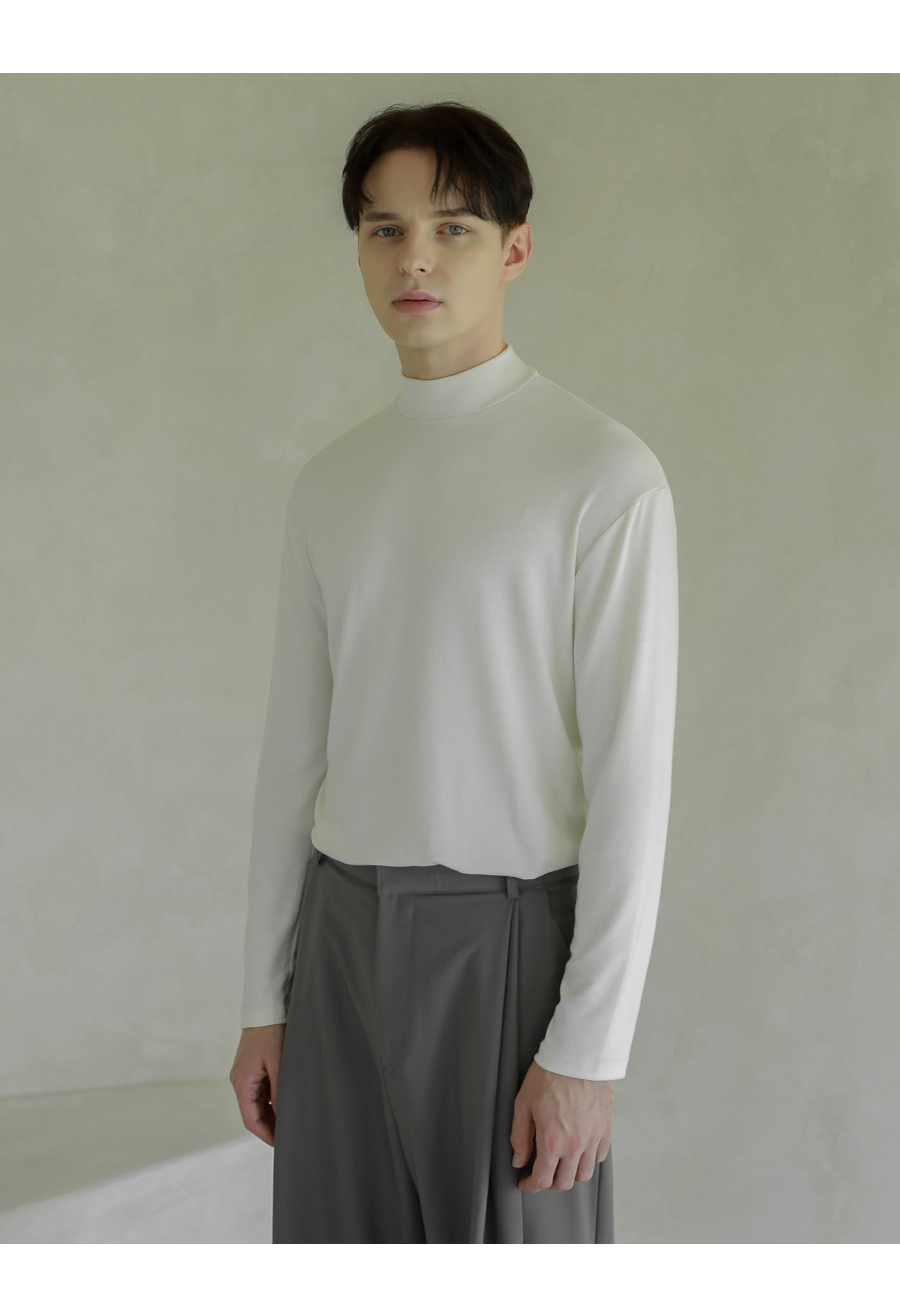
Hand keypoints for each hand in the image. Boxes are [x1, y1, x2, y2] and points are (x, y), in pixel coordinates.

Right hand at [229, 1024, 285, 1147]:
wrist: (267, 1008)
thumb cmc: (271, 1033)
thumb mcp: (279, 1064)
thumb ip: (280, 1092)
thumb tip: (284, 1116)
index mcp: (242, 1082)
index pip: (250, 1119)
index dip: (265, 1134)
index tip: (280, 1144)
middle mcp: (241, 1081)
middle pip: (253, 1113)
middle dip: (270, 1126)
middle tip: (290, 1135)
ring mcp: (246, 1074)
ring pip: (258, 1103)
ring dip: (272, 1114)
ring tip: (291, 1122)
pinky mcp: (254, 1068)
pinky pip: (262, 1091)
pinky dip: (272, 1101)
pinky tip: (286, 1104)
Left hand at [510, 1060, 612, 1191]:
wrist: (577, 1056)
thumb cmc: (548, 1075)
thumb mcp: (523, 1104)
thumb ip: (520, 1136)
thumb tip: (519, 1160)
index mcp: (552, 1141)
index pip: (542, 1179)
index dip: (531, 1185)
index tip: (525, 1182)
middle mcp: (575, 1145)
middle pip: (564, 1183)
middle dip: (549, 1183)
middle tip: (542, 1173)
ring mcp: (593, 1138)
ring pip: (584, 1174)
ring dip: (570, 1174)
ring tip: (561, 1163)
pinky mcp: (606, 1129)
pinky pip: (599, 1157)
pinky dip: (588, 1159)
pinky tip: (578, 1149)